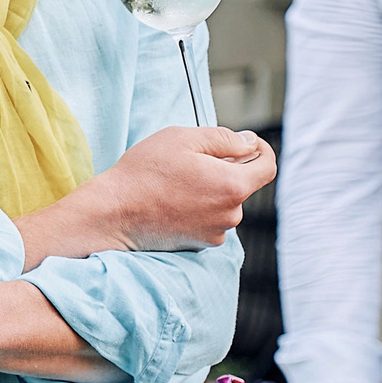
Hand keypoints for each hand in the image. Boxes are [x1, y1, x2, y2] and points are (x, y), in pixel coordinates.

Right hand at [19, 126, 274, 263]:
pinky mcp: (199, 244)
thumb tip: (249, 143)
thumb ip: (224, 138)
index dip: (261, 150)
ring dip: (211, 189)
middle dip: (226, 169)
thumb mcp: (183, 138)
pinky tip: (172, 201)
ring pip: (224, 202)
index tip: (246, 143)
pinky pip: (210, 219)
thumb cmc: (145, 172)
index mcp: (234, 185)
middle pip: (242, 184)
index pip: (268, 166)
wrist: (113, 213)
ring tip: (176, 183)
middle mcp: (231, 214)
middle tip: (191, 161)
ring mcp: (216, 232)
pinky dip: (199, 208)